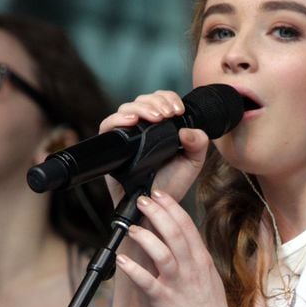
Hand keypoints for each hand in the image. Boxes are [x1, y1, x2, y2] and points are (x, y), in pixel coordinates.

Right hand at [98, 90, 208, 206]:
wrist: (156, 207)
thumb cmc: (171, 186)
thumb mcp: (192, 162)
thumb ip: (198, 144)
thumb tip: (187, 130)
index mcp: (160, 128)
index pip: (160, 101)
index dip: (168, 98)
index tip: (178, 110)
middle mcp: (142, 129)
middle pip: (143, 101)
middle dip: (156, 102)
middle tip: (168, 113)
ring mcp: (127, 137)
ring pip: (126, 109)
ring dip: (141, 108)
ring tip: (155, 118)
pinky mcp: (113, 148)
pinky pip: (107, 125)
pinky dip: (118, 119)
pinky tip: (132, 121)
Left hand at [116, 187, 237, 306]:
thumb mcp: (208, 278)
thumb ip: (194, 258)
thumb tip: (180, 241)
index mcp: (201, 261)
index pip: (187, 226)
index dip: (171, 207)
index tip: (159, 194)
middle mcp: (191, 269)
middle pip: (174, 232)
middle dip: (157, 212)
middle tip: (142, 200)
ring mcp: (178, 284)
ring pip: (162, 252)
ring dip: (145, 237)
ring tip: (132, 228)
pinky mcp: (164, 301)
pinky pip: (147, 282)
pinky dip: (133, 270)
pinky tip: (121, 260)